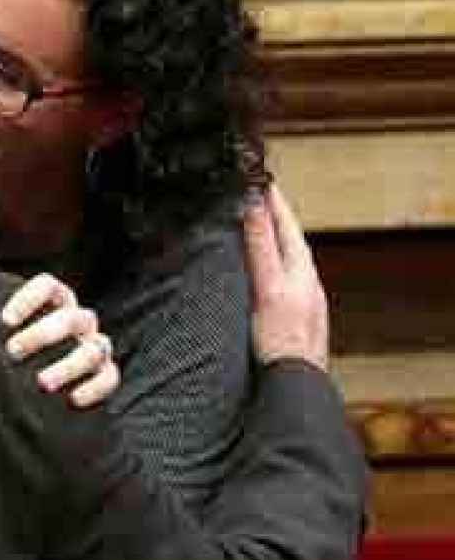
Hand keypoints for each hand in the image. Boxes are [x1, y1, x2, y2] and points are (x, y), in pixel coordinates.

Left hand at [0, 256, 119, 408]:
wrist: (37, 377)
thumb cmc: (19, 338)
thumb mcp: (4, 315)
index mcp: (56, 300)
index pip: (48, 286)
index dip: (29, 298)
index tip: (4, 320)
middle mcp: (79, 320)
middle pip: (71, 318)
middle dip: (43, 334)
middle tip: (13, 351)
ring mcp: (95, 345)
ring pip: (94, 349)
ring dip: (69, 366)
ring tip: (42, 382)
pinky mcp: (105, 373)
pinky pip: (110, 377)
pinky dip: (95, 388)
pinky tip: (72, 398)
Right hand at [243, 185, 328, 369]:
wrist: (294, 383)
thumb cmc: (282, 341)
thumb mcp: (267, 286)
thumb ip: (260, 246)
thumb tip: (254, 206)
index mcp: (301, 269)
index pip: (285, 223)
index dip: (272, 198)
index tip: (259, 176)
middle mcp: (306, 281)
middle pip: (289, 239)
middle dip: (273, 215)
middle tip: (258, 193)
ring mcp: (302, 299)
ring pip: (287, 259)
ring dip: (272, 239)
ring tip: (256, 226)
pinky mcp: (293, 316)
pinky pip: (283, 279)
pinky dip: (270, 265)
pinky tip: (260, 273)